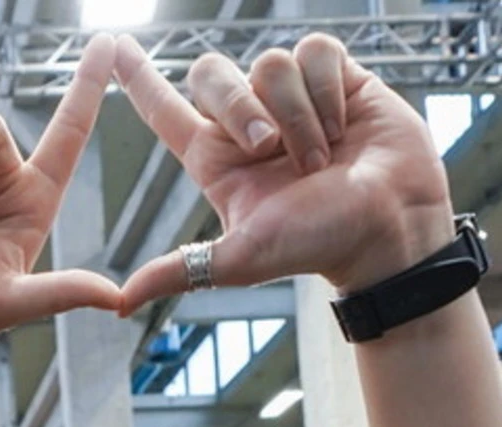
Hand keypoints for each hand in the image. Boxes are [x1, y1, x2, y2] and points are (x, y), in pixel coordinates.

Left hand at [113, 34, 456, 306]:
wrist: (389, 226)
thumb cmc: (319, 244)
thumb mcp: (241, 259)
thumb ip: (181, 270)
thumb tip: (121, 304)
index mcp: (217, 160)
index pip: (164, 110)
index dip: (138, 80)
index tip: (113, 48)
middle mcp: (249, 125)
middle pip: (212, 75)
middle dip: (238, 105)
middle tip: (269, 148)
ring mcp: (291, 99)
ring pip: (270, 64)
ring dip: (297, 113)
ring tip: (321, 156)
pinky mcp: (335, 78)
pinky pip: (315, 52)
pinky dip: (329, 89)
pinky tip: (345, 124)